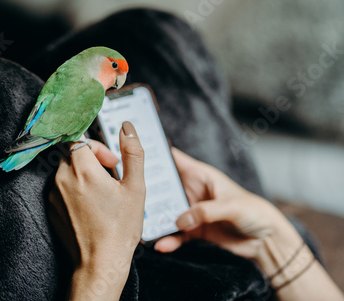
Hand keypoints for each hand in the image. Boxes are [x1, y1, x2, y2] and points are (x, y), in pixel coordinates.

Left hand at [49, 122, 144, 299]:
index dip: (97, 145)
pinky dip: (74, 190)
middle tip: (110, 176)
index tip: (111, 161)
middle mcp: (62, 178)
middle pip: (73, 154)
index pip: (79, 137)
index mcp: (82, 169)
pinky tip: (91, 207)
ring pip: (66, 171)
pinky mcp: (50, 209)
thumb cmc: (120, 228)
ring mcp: (53, 195)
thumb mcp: (135, 187)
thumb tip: (128, 128)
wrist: (100, 263)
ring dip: (83, 175)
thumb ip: (133, 152)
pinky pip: (61, 188)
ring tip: (103, 194)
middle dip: (92, 159)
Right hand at [154, 148, 343, 300]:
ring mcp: (191, 211)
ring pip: (166, 212)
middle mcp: (192, 191)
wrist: (267, 241)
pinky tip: (161, 245)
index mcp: (202, 175)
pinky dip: (168, 240)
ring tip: (142, 225)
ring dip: (155, 219)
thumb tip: (180, 220)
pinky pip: (176, 234)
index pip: (176, 160)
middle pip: (164, 187)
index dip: (157, 155)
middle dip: (148, 191)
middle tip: (130, 194)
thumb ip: (205, 211)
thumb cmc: (254, 212)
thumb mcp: (232, 206)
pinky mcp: (194, 230)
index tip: (136, 152)